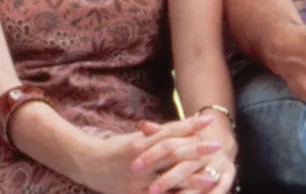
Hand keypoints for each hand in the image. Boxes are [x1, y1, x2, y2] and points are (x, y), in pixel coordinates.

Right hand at [77, 113, 219, 193]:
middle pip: (173, 155)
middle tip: (218, 146)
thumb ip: (161, 134)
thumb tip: (188, 125)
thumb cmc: (115, 148)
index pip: (170, 133)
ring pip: (169, 181)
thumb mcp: (137, 137)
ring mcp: (137, 183)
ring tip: (212, 177)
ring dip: (192, 180)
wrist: (87, 165)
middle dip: (197, 151)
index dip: (190, 127)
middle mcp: (139, 163)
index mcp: (140, 144)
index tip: (209, 121)